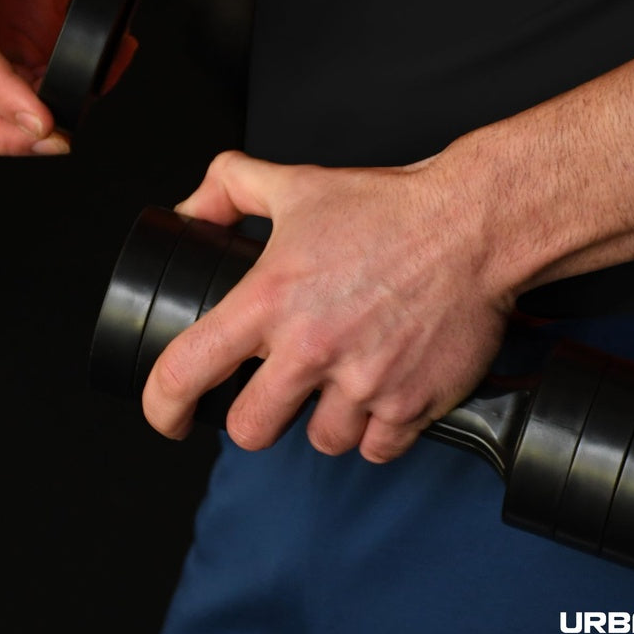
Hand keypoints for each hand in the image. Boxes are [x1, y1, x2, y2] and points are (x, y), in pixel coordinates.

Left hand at [141, 150, 516, 462]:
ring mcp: (362, 384)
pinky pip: (376, 448)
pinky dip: (377, 428)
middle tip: (278, 391)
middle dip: (258, 416)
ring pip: (320, 442)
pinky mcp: (410, 405)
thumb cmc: (388, 207)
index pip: (185, 371)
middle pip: (250, 430)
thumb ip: (230, 187)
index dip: (161, 405)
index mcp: (269, 300)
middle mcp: (309, 350)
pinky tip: (383, 390)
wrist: (472, 225)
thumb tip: (189, 210)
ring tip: (344, 378)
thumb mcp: (297, 184)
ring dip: (325, 419)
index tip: (168, 415)